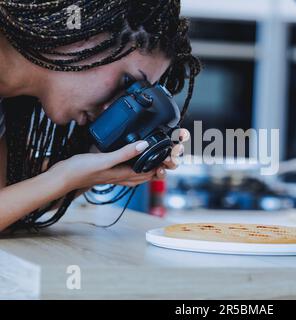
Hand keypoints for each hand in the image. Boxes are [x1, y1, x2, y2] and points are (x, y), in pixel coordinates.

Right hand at [51, 129, 189, 189]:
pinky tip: (136, 160)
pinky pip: (130, 171)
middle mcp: (124, 177)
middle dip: (162, 167)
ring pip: (140, 174)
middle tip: (171, 156)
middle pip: (149, 174)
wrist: (63, 178)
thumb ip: (124, 153)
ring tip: (160, 159)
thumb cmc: (82, 170)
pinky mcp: (111, 172)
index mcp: (125, 174)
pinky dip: (138, 166)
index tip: (174, 155)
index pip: (152, 172)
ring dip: (152, 168)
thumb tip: (144, 145)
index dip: (164, 165)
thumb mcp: (105, 159)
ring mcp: (117, 176)